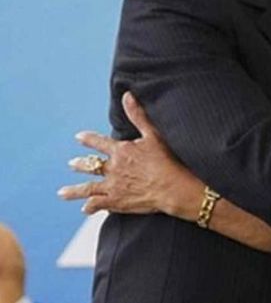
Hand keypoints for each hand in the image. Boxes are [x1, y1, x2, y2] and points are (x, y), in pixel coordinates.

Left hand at [58, 92, 201, 216]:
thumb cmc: (167, 160)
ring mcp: (113, 186)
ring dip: (74, 190)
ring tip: (63, 192)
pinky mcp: (116, 202)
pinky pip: (98, 204)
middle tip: (72, 164)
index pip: (99, 143)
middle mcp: (113, 168)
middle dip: (81, 164)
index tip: (79, 137)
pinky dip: (90, 206)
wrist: (173, 187)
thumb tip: (127, 95)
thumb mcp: (154, 134)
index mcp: (121, 151)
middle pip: (91, 165)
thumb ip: (138, 116)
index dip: (88, 139)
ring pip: (88, 188)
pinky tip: (85, 208)